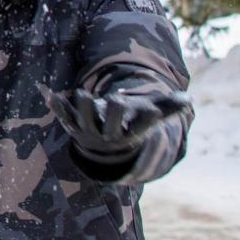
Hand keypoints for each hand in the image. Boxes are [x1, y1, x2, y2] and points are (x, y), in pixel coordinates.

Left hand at [46, 89, 189, 162]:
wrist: (104, 145)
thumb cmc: (130, 123)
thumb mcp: (148, 115)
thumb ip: (167, 106)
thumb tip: (188, 98)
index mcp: (130, 133)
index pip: (141, 128)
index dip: (147, 120)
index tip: (152, 110)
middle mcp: (109, 136)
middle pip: (112, 126)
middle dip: (114, 113)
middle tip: (116, 98)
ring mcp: (89, 131)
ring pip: (85, 122)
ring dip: (82, 109)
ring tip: (81, 94)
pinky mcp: (72, 126)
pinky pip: (64, 117)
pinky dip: (58, 107)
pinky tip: (51, 95)